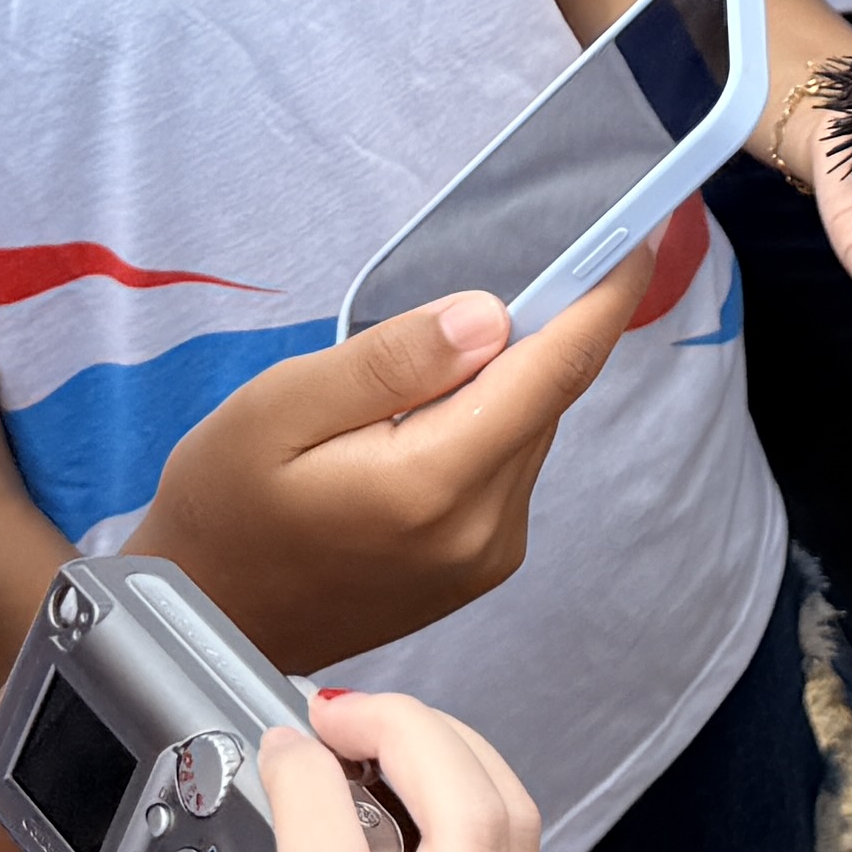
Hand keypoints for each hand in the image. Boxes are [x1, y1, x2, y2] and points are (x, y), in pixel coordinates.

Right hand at [131, 266, 641, 670]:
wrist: (206, 616)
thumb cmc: (224, 507)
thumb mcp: (278, 408)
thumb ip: (389, 361)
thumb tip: (491, 317)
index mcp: (434, 485)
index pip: (552, 373)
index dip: (604, 299)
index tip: (644, 235)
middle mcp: (481, 530)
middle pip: (544, 398)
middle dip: (533, 332)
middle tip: (478, 290)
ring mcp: (485, 557)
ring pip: (528, 429)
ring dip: (498, 383)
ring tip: (406, 380)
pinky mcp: (479, 567)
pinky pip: (508, 466)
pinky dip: (485, 424)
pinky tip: (413, 425)